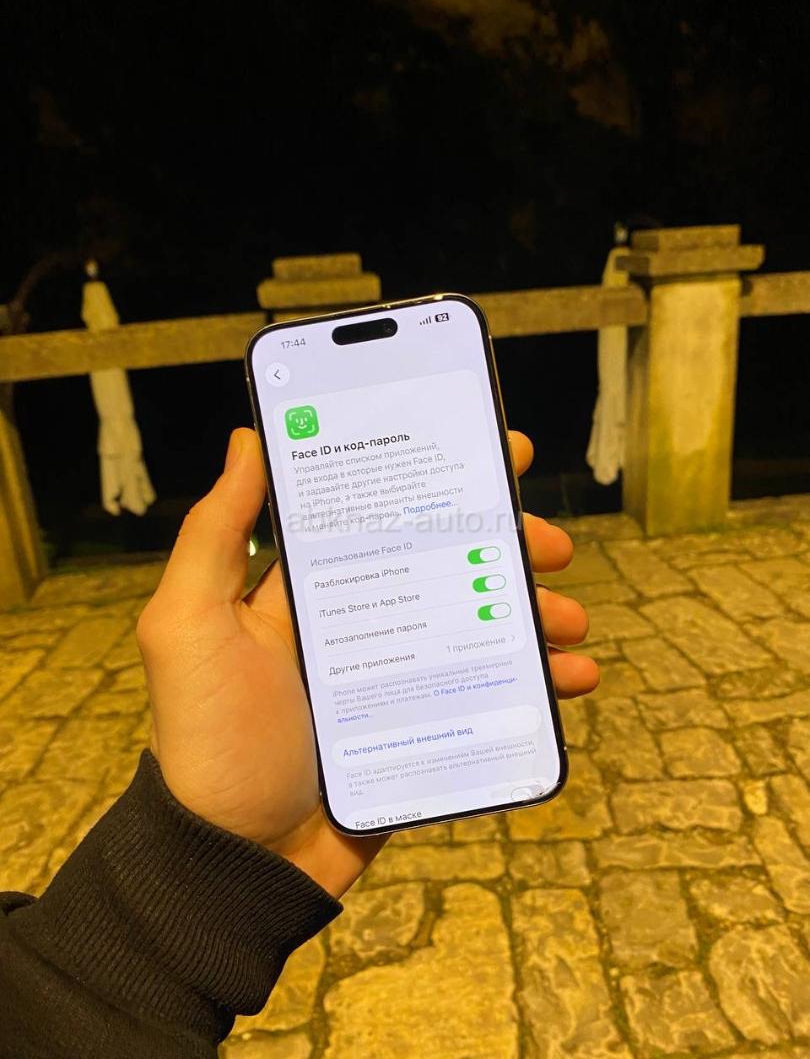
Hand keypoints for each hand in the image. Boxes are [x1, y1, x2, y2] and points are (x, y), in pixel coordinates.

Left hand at [137, 428, 597, 897]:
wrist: (240, 862)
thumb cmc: (211, 740)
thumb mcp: (189, 627)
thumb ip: (214, 535)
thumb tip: (249, 440)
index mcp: (311, 587)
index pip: (383, 514)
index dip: (437, 480)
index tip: (493, 452)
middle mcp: (361, 621)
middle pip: (446, 563)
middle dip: (504, 544)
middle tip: (550, 543)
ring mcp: (400, 676)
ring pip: (481, 624)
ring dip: (533, 612)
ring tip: (570, 617)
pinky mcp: (427, 728)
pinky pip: (493, 694)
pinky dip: (539, 683)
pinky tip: (574, 678)